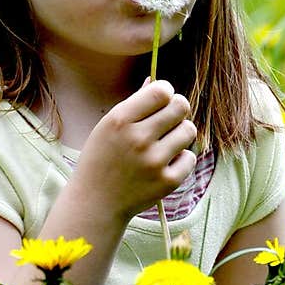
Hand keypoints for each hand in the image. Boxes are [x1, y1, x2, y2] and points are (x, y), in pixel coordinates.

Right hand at [72, 79, 197, 222]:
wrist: (95, 203)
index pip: (162, 90)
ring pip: (189, 131)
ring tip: (165, 143)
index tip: (161, 102)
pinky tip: (165, 164)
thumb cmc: (101, 160)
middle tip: (168, 121)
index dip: (166, 93)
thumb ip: (134, 104)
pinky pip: (190, 158)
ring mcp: (153, 162)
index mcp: (120, 120)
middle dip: (177, 110)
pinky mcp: (166, 182)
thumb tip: (156, 81)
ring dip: (180, 134)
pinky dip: (181, 160)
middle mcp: (137, 139)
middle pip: (181, 106)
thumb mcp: (107, 127)